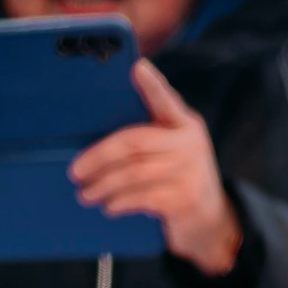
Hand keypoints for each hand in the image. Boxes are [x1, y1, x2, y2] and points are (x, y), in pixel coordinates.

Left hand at [70, 59, 241, 275]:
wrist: (212, 219)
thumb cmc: (179, 176)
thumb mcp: (173, 148)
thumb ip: (149, 133)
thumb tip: (95, 133)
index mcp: (184, 122)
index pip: (165, 99)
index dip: (152, 84)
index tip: (138, 68)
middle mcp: (190, 143)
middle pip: (134, 142)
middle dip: (98, 157)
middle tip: (75, 171)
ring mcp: (189, 172)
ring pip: (133, 173)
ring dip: (103, 185)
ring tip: (86, 193)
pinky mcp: (185, 199)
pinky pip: (142, 197)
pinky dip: (120, 202)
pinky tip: (109, 205)